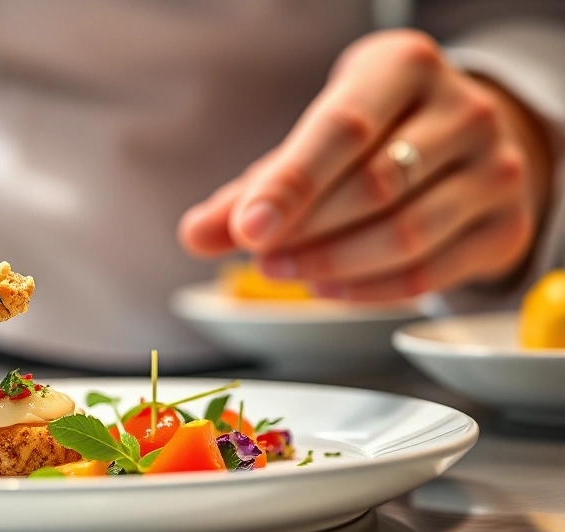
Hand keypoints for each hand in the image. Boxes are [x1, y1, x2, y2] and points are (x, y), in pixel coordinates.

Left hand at [179, 30, 552, 299]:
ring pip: (405, 235)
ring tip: (282, 271)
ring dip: (331, 266)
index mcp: (405, 67)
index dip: (291, 186)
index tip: (246, 230)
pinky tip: (325, 287)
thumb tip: (197, 235)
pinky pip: (429, 274)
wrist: (459, 137)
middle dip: (305, 232)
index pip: (343, 130)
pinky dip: (367, 291)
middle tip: (259, 254)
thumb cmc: (372, 132)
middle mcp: (465, 111)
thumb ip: (252, 188)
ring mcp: (496, 169)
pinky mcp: (506, 226)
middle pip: (375, 187)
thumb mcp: (311, 139)